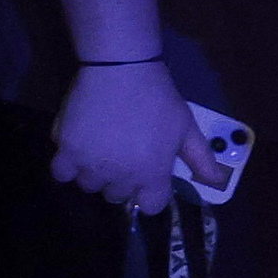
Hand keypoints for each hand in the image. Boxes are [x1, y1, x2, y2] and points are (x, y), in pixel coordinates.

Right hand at [53, 57, 218, 213]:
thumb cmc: (159, 99)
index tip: (147, 179)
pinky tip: (77, 151)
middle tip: (123, 157)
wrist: (121, 70)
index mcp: (152, 174)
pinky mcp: (66, 149)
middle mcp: (121, 176)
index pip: (150, 206)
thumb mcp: (187, 128)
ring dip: (94, 173)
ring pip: (88, 185)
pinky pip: (60, 173)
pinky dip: (67, 166)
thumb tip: (217, 181)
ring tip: (100, 152)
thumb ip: (201, 159)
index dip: (150, 194)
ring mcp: (90, 164)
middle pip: (117, 196)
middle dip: (121, 181)